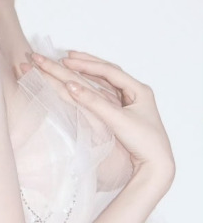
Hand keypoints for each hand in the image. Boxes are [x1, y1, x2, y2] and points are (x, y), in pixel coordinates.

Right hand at [24, 50, 175, 189]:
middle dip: (86, 63)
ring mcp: (130, 103)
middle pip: (107, 72)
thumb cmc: (144, 142)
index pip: (109, 71)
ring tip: (71, 65)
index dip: (87, 65)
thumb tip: (70, 86)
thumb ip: (93, 102)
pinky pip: (105, 94)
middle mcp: (135, 93)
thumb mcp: (117, 120)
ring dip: (88, 73)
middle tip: (65, 57)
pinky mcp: (124, 113)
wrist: (156, 165)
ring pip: (106, 83)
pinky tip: (81, 84)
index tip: (66, 61)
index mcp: (139, 90)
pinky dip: (92, 87)